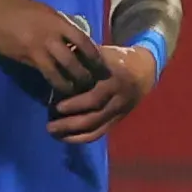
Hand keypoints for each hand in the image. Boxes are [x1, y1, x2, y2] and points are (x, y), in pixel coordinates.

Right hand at [0, 0, 107, 93]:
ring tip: (75, 91)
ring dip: (70, 83)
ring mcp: (38, 48)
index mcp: (58, 21)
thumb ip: (58, 23)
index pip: (84, 41)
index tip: (101, 65)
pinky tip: (56, 88)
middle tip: (92, 83)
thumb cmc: (14, 7)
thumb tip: (72, 36)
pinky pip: (44, 73)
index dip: (94, 55)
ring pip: (60, 71)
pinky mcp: (25, 58)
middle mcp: (51, 36)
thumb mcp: (42, 10)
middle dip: (85, 74)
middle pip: (75, 60)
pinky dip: (53, 81)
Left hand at [47, 41, 161, 142]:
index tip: (55, 106)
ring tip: (52, 131)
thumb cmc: (115, 59)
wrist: (142, 71)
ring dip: (72, 132)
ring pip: (96, 126)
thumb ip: (80, 58)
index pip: (95, 94)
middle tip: (49, 124)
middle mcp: (117, 96)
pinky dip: (81, 138)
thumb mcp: (101, 53)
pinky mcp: (116, 120)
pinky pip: (99, 133)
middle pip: (94, 114)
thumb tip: (55, 64)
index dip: (75, 103)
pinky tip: (64, 138)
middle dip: (70, 122)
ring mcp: (118, 110)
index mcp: (113, 78)